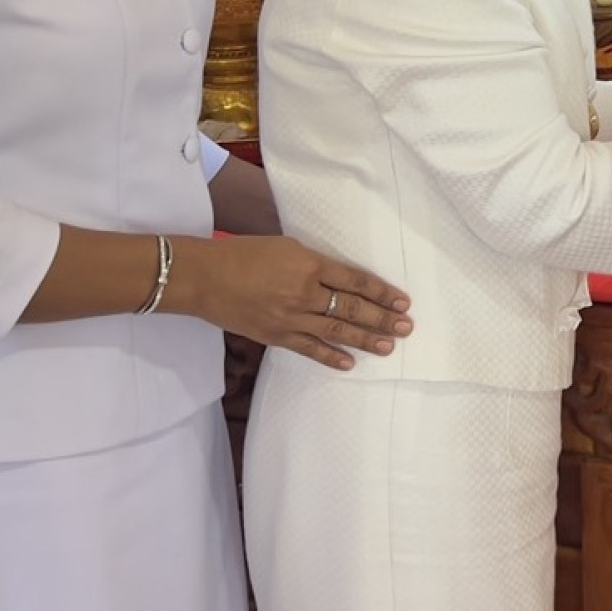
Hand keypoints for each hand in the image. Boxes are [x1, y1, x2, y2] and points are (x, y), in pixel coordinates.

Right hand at [176, 236, 410, 370]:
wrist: (204, 277)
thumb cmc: (243, 254)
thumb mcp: (286, 247)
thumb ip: (314, 263)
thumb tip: (339, 278)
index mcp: (309, 264)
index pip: (355, 280)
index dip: (381, 292)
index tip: (402, 301)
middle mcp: (304, 292)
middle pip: (351, 309)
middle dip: (382, 319)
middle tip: (406, 327)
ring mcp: (290, 317)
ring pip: (336, 331)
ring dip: (365, 340)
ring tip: (389, 346)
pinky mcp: (275, 336)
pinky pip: (309, 349)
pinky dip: (330, 357)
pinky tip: (350, 363)